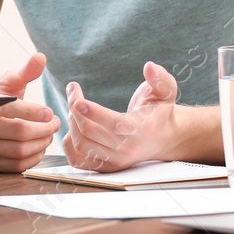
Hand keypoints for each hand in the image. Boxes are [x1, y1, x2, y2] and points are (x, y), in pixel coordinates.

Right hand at [0, 52, 58, 172]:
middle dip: (44, 129)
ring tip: (48, 134)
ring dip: (42, 144)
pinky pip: (16, 165)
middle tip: (55, 123)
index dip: (33, 111)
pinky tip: (38, 147)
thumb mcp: (5, 84)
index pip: (10, 108)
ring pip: (20, 151)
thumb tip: (41, 57)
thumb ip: (24, 72)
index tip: (50, 113)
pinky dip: (33, 158)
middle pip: (19, 132)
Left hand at [62, 61, 178, 171]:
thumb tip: (149, 66)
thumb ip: (160, 78)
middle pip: (90, 132)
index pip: (113, 124)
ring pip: (82, 145)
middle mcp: (127, 149)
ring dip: (71, 123)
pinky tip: (72, 126)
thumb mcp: (166, 92)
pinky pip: (78, 160)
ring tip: (74, 107)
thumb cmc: (159, 111)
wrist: (163, 138)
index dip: (93, 112)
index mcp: (142, 130)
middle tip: (73, 91)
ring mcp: (116, 161)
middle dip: (75, 109)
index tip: (77, 98)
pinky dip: (68, 144)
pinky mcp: (106, 167)